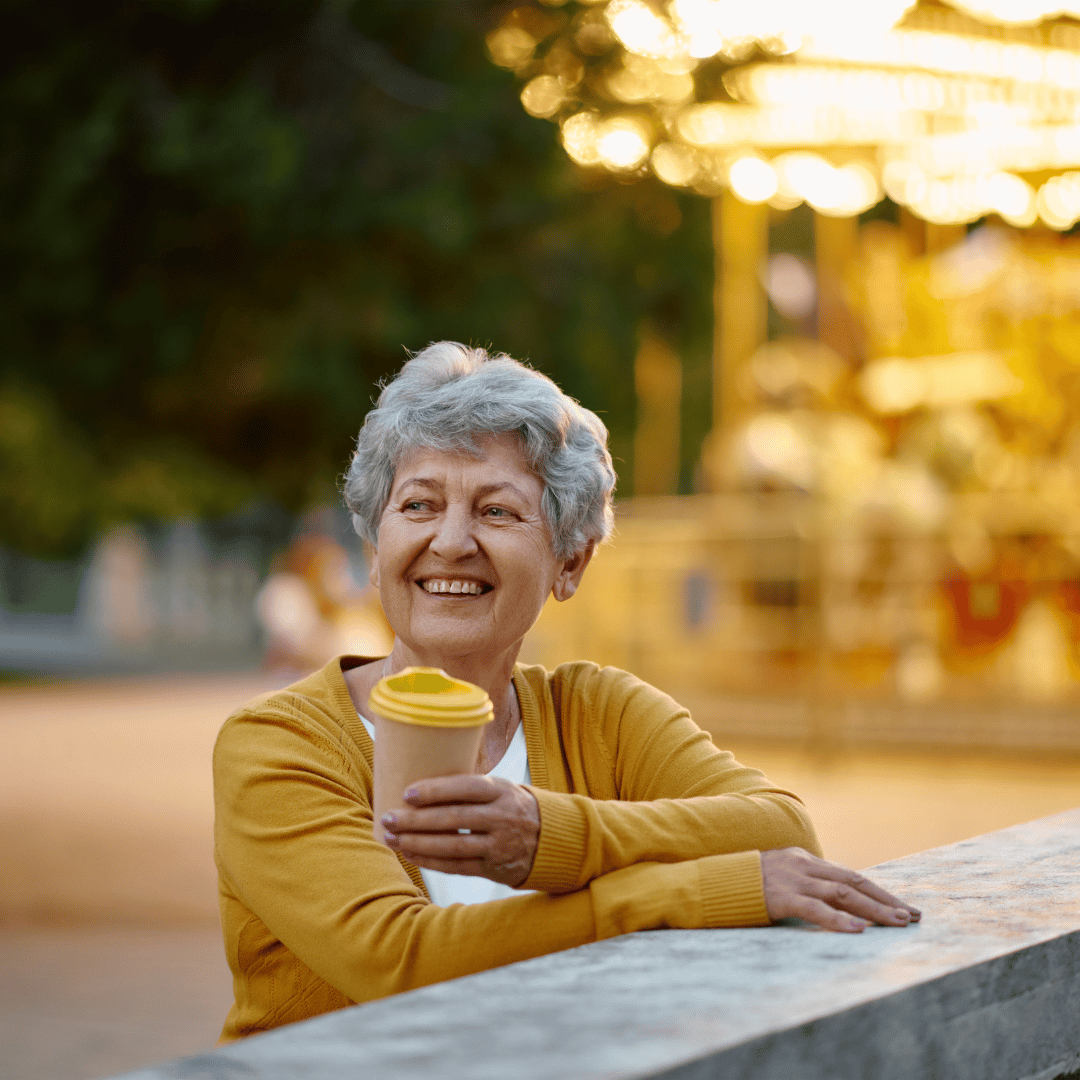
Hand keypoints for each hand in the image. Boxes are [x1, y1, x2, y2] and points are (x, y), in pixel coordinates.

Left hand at [380, 775, 539, 887]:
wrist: (554, 840)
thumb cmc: (514, 807)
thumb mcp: (503, 789)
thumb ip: (472, 788)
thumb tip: (423, 784)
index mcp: (503, 790)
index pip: (466, 787)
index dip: (436, 790)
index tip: (407, 793)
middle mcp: (502, 816)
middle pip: (453, 818)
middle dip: (416, 819)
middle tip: (388, 818)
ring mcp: (499, 844)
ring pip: (452, 846)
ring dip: (418, 843)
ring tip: (392, 838)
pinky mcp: (494, 868)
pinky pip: (457, 866)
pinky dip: (431, 861)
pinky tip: (411, 854)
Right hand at [761, 847, 921, 932]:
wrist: (711, 880)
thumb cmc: (745, 884)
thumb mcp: (779, 876)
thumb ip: (803, 883)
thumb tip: (830, 900)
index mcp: (804, 859)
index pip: (849, 875)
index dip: (878, 892)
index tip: (901, 907)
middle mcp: (804, 865)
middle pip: (855, 881)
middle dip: (886, 900)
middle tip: (912, 916)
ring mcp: (793, 879)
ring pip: (844, 893)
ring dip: (874, 910)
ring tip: (897, 923)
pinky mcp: (782, 897)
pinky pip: (817, 909)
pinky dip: (841, 920)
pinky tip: (860, 930)